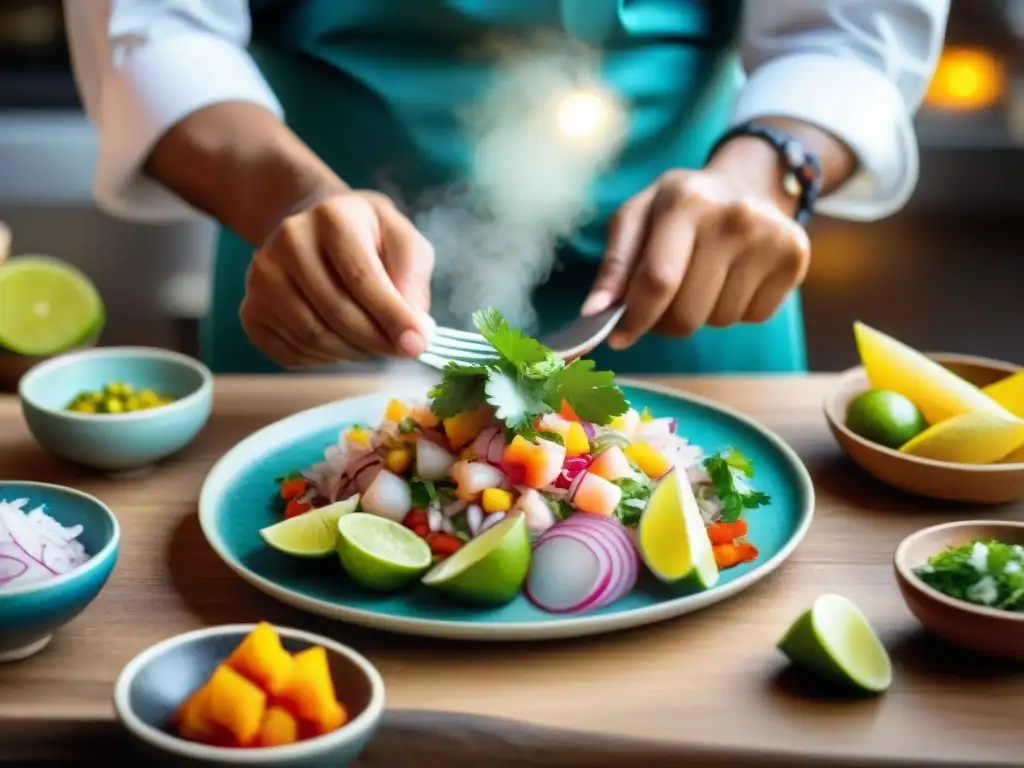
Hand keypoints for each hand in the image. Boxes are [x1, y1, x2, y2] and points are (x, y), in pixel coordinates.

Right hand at [240, 191, 434, 367]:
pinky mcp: (251, 310)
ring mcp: (262, 276)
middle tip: (400, 350)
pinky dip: (324, 359)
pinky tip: (341, 342)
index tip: (417, 345)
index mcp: (332, 218)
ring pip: (313, 336)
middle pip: (336, 312)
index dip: (392, 317)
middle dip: (376, 340)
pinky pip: (291, 353)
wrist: (316, 229)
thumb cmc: (368, 238)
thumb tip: (414, 329)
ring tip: (373, 343)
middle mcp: (289, 241)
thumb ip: (413, 278)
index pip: (362, 279)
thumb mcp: (402, 241)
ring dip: (353, 352)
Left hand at [582, 145, 810, 349]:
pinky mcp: (795, 256)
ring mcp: (771, 236)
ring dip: (702, 312)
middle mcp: (735, 215)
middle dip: (665, 321)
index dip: (635, 319)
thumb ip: (614, 266)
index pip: (658, 282)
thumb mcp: (637, 218)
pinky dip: (735, 309)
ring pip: (718, 320)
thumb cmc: (678, 208)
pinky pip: (751, 316)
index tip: (619, 338)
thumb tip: (593, 314)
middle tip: (665, 299)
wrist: (745, 184)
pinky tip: (733, 276)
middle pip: (687, 312)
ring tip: (704, 276)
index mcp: (686, 200)